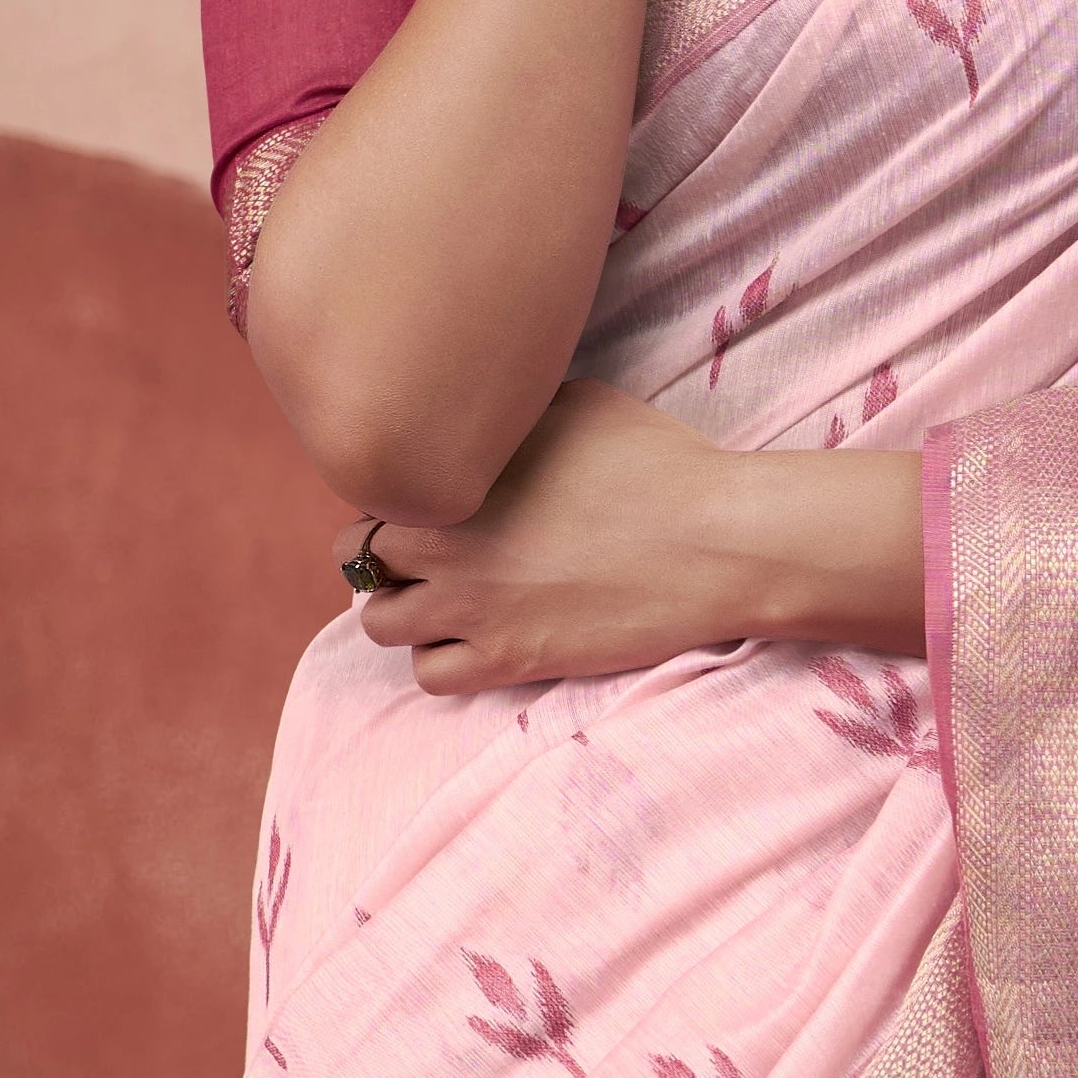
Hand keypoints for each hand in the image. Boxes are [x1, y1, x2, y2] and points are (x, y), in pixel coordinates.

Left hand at [333, 377, 928, 694]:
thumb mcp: (573, 402)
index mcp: (454, 477)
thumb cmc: (656, 462)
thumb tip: (478, 413)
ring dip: (406, 609)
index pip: (371, 490)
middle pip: (362, 559)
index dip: (397, 495)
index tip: (431, 500)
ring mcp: (473, 609)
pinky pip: (430, 676)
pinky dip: (441, 658)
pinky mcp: (509, 660)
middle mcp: (446, 545)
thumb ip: (505, 415)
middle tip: (435, 551)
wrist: (714, 542)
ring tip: (451, 597)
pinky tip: (479, 635)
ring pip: (382, 624)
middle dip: (389, 553)